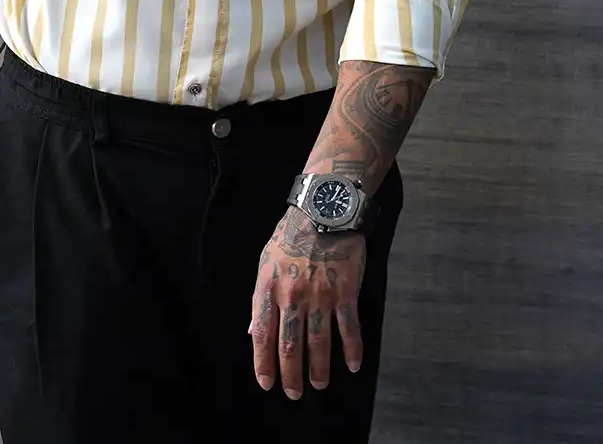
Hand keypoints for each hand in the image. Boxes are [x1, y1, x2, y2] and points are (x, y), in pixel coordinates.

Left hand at [248, 207, 366, 397]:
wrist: (323, 209)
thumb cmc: (291, 234)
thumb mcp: (266, 261)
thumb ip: (259, 298)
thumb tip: (251, 330)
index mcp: (268, 287)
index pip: (262, 334)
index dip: (263, 363)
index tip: (266, 383)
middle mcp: (292, 295)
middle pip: (290, 345)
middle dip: (291, 375)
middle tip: (293, 393)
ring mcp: (320, 295)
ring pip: (318, 343)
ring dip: (318, 369)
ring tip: (318, 384)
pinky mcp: (345, 291)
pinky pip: (349, 328)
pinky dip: (351, 350)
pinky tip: (352, 366)